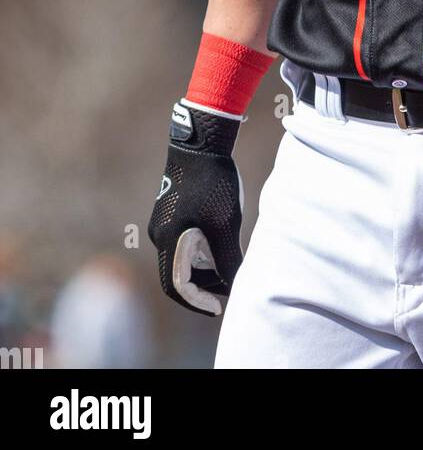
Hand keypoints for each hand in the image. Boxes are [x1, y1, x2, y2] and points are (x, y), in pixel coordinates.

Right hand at [147, 100, 243, 315]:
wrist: (201, 141)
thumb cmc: (213, 183)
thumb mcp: (225, 225)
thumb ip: (228, 259)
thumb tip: (234, 286)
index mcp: (168, 241)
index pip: (177, 287)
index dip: (198, 302)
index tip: (218, 309)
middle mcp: (160, 233)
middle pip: (179, 274)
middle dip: (205, 284)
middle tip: (231, 284)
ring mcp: (164, 220)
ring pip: (182, 256)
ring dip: (204, 265)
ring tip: (230, 260)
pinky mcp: (171, 208)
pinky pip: (184, 239)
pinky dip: (201, 248)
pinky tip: (222, 238)